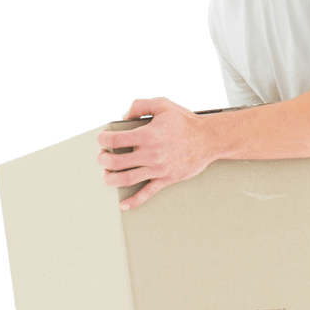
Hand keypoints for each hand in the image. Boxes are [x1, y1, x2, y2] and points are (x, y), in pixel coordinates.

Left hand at [97, 96, 213, 209]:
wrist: (209, 140)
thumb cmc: (185, 121)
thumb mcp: (163, 104)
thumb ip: (140, 105)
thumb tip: (124, 116)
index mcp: (148, 135)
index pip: (116, 140)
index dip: (103, 139)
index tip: (101, 139)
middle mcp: (151, 154)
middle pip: (117, 162)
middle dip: (103, 160)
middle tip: (102, 157)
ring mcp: (158, 169)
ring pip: (127, 180)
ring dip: (111, 179)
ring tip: (106, 175)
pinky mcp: (166, 179)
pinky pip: (147, 193)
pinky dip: (134, 202)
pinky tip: (123, 205)